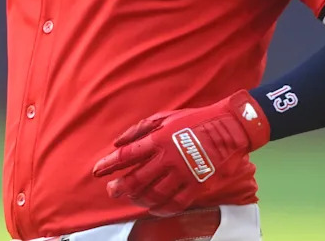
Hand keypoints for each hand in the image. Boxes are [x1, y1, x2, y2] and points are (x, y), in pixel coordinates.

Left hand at [92, 89, 269, 216]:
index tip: (97, 171)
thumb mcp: (163, 116)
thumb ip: (138, 129)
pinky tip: (153, 208)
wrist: (227, 128)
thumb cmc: (193, 120)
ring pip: (154, 194)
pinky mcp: (196, 184)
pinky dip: (161, 208)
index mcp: (157, 140)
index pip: (126, 156)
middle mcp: (167, 159)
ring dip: (139, 199)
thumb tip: (118, 142)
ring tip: (131, 199)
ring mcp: (182, 173)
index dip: (109, 165)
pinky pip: (175, 202)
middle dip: (120, 187)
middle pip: (137, 179)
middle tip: (112, 191)